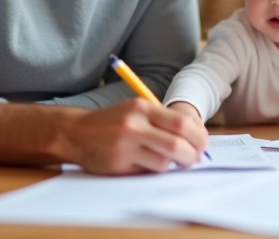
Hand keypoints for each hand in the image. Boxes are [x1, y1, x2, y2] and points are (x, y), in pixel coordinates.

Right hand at [67, 98, 208, 174]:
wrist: (76, 133)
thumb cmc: (114, 123)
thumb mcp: (137, 111)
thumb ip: (164, 122)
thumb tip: (197, 139)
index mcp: (143, 108)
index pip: (182, 123)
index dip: (199, 137)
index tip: (202, 145)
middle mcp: (135, 124)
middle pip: (177, 144)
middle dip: (191, 155)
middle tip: (193, 159)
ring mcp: (125, 144)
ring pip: (164, 161)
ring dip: (171, 164)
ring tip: (167, 160)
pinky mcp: (118, 162)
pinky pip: (147, 170)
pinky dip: (153, 169)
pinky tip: (146, 163)